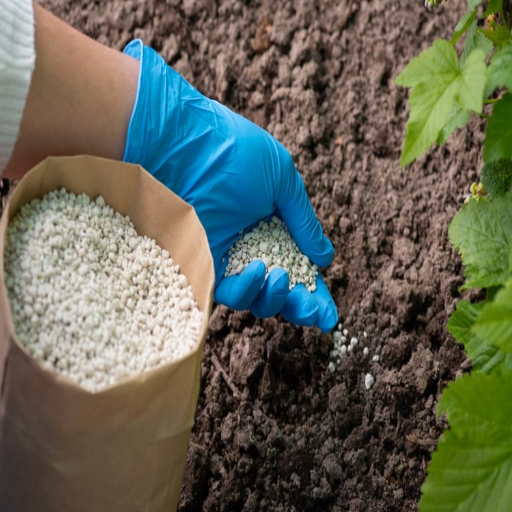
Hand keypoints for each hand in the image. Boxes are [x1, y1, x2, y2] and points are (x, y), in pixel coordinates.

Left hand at [122, 40, 337, 331]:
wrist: (183, 145)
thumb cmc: (235, 152)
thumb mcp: (282, 179)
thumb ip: (303, 222)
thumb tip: (325, 257)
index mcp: (274, 226)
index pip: (300, 266)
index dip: (314, 292)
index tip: (328, 314)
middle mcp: (251, 246)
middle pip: (280, 291)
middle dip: (300, 307)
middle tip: (312, 310)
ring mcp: (226, 258)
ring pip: (256, 300)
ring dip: (276, 299)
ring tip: (283, 278)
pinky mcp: (203, 265)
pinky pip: (229, 293)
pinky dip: (248, 290)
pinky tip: (258, 271)